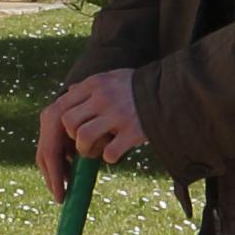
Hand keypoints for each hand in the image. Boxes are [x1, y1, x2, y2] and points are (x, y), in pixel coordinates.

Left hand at [36, 70, 151, 182]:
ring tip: (95, 151)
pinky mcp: (133, 131)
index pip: (62, 105)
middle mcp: (103, 97)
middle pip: (68, 122)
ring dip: (86, 150)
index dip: (60, 126)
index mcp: (94, 84)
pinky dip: (108, 157)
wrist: (174, 90)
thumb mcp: (112, 77)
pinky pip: (109, 152)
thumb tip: (70, 92)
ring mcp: (118, 114)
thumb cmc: (139, 87)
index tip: (66, 137)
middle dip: (72, 138)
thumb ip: (91, 86)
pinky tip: (115, 153)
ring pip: (84, 137)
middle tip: (82, 145)